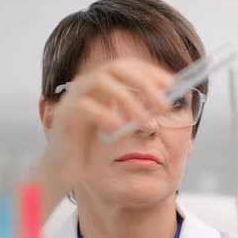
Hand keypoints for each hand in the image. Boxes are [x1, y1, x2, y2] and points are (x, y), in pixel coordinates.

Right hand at [38, 58, 172, 193]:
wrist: (65, 171)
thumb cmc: (94, 149)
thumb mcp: (125, 130)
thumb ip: (141, 115)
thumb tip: (166, 104)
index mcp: (101, 84)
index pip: (128, 66)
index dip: (151, 72)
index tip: (174, 84)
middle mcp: (86, 84)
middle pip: (116, 67)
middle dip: (145, 82)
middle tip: (165, 104)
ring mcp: (73, 97)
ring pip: (101, 81)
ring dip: (129, 99)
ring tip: (145, 121)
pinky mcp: (63, 116)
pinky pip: (85, 107)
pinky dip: (106, 116)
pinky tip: (118, 130)